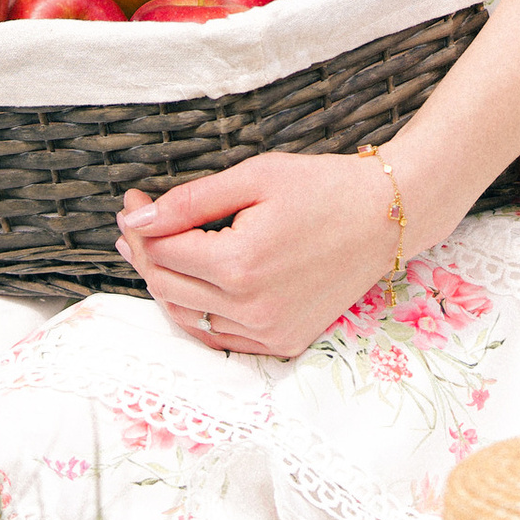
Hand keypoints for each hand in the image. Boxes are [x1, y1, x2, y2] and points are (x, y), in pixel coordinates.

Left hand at [114, 149, 401, 361]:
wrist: (386, 218)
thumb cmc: (322, 187)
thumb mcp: (253, 177)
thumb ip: (190, 201)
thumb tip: (138, 219)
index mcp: (240, 264)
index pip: (163, 252)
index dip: (140, 224)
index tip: (133, 201)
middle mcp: (251, 308)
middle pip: (168, 286)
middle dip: (145, 252)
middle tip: (139, 222)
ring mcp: (268, 332)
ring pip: (187, 317)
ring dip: (166, 283)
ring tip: (158, 249)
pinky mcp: (283, 342)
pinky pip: (218, 337)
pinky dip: (196, 312)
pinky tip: (191, 283)